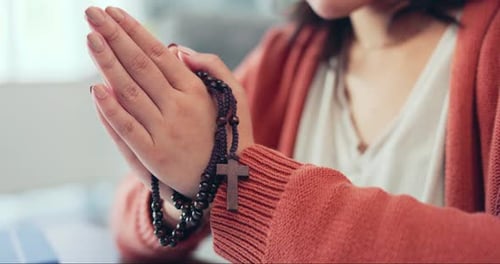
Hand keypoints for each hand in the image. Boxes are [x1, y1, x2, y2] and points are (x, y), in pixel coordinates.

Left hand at [85, 6, 253, 197]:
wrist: (230, 181)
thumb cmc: (229, 135)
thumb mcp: (234, 95)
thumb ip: (212, 67)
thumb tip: (179, 50)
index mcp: (196, 91)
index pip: (158, 54)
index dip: (134, 31)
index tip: (114, 14)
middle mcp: (179, 108)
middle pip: (139, 66)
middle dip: (114, 37)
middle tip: (92, 15)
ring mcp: (165, 132)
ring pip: (129, 92)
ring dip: (107, 63)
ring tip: (90, 39)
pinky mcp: (153, 156)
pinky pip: (127, 129)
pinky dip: (110, 109)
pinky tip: (95, 88)